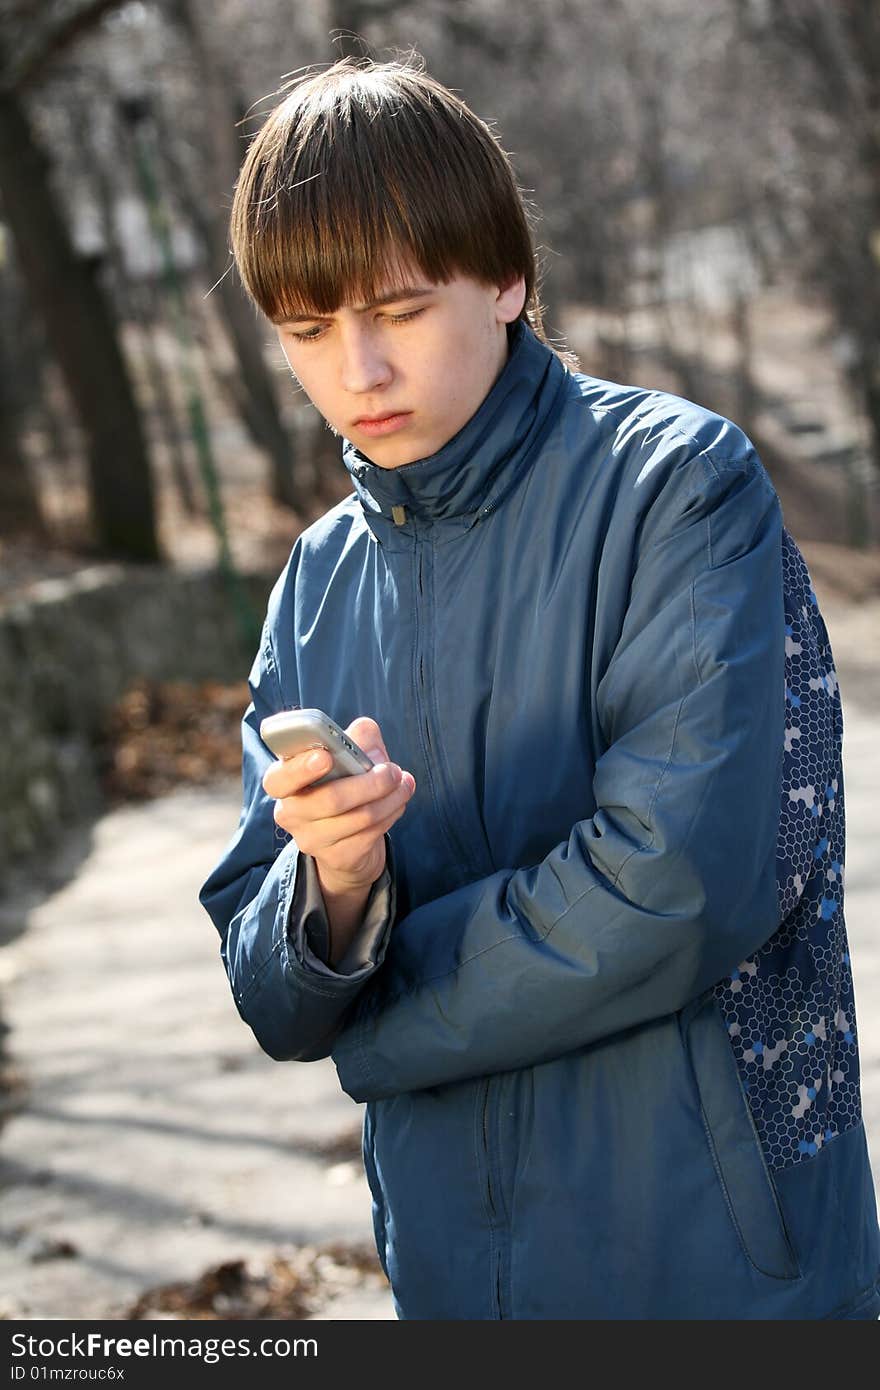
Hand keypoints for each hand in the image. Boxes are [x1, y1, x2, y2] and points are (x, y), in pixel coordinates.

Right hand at [262, 716, 415, 895]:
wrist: (348, 841)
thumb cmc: (343, 784)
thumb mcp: (347, 756)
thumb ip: (356, 737)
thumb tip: (366, 735)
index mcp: (283, 782)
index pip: (278, 778)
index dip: (300, 768)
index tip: (325, 756)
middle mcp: (290, 813)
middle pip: (330, 799)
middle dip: (369, 783)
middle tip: (391, 771)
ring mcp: (310, 839)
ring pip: (359, 817)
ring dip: (390, 798)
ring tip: (404, 783)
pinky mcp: (336, 857)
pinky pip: (370, 834)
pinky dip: (391, 814)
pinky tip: (398, 803)